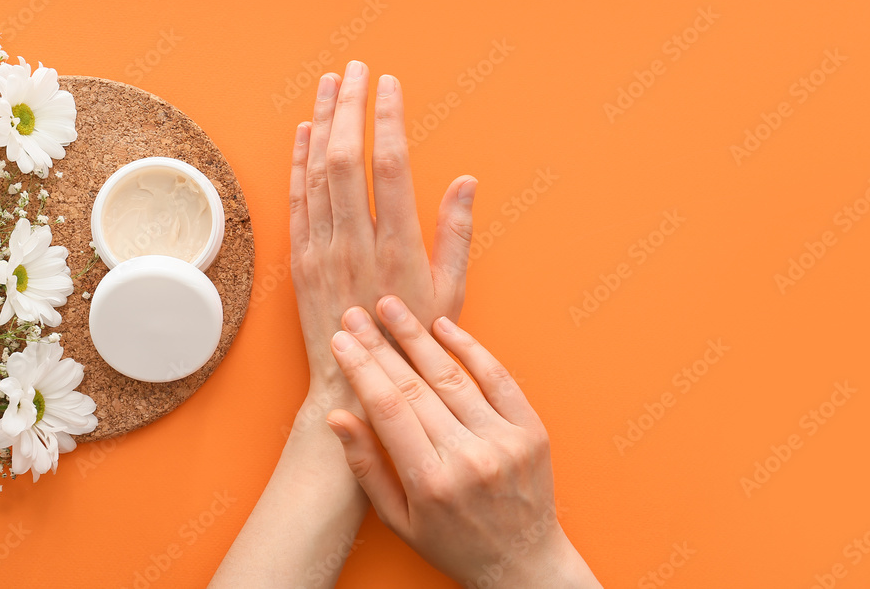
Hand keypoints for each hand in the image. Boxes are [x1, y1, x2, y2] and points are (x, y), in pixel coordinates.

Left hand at [289, 61, 476, 404]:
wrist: (353, 384)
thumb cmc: (410, 344)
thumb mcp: (450, 294)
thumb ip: (456, 234)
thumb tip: (465, 182)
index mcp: (397, 248)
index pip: (389, 165)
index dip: (388, 119)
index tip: (389, 84)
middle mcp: (354, 243)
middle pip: (346, 157)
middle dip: (350, 106)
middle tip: (356, 69)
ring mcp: (321, 251)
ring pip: (316, 172)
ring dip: (322, 122)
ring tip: (330, 84)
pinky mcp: (299, 261)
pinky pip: (296, 201)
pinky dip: (297, 162)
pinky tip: (304, 132)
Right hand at [324, 296, 601, 587]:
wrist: (523, 563)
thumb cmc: (453, 543)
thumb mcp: (399, 520)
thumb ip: (366, 468)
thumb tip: (337, 416)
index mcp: (431, 482)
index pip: (388, 410)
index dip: (361, 369)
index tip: (340, 340)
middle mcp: (469, 458)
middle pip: (415, 386)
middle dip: (379, 345)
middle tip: (354, 313)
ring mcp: (504, 441)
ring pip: (452, 376)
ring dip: (417, 336)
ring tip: (390, 306)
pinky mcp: (531, 430)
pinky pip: (498, 378)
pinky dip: (470, 349)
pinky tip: (443, 326)